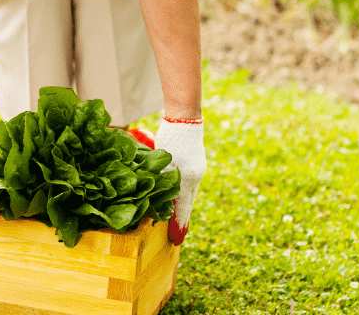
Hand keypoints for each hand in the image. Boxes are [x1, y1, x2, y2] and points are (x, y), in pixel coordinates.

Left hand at [155, 116, 205, 245]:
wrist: (186, 118)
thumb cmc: (172, 137)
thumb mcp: (164, 161)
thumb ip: (163, 181)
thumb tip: (161, 201)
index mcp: (189, 179)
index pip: (183, 208)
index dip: (179, 224)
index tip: (177, 240)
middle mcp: (196, 177)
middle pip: (188, 203)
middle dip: (181, 219)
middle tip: (176, 237)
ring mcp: (197, 170)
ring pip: (188, 194)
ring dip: (181, 207)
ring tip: (175, 222)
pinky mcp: (194, 163)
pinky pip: (188, 184)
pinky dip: (182, 194)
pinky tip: (176, 198)